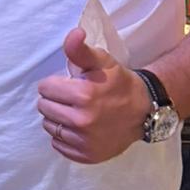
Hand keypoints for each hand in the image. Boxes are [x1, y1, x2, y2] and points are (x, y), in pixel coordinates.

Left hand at [36, 29, 152, 163]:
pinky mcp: (87, 155)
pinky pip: (59, 145)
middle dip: (54, 100)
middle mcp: (82, 121)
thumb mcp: (102, 61)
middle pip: (44, 108)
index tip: (68, 84)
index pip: (45, 88)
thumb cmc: (119, 84)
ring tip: (74, 112)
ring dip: (58, 118)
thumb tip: (74, 34)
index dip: (54, 83)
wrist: (145, 111)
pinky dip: (64, 137)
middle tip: (71, 98)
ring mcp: (85, 141)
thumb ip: (81, 50)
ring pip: (50, 126)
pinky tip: (78, 128)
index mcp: (83, 95)